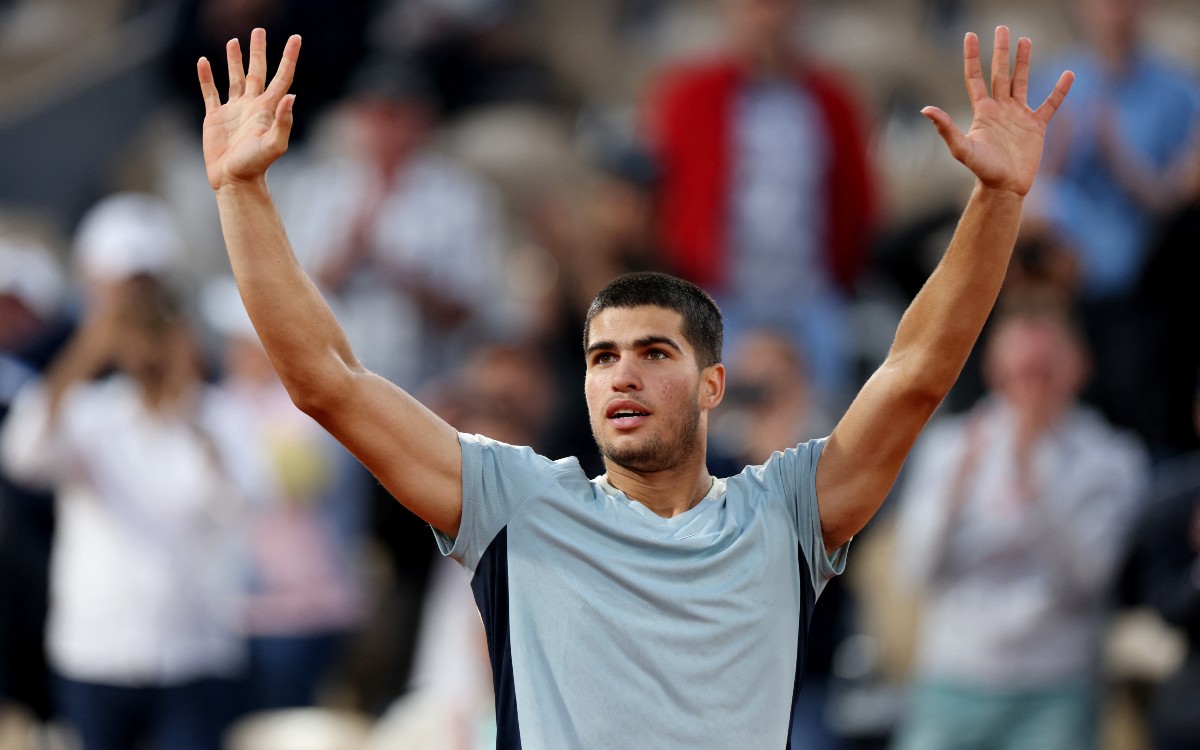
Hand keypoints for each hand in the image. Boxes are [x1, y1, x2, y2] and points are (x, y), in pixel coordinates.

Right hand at [197, 29, 300, 190]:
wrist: (234, 180)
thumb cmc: (256, 165)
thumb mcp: (274, 144)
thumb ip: (284, 121)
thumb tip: (292, 95)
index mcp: (268, 109)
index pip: (281, 77)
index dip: (289, 57)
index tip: (296, 38)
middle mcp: (252, 106)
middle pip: (257, 71)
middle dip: (258, 51)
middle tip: (259, 31)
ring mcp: (233, 110)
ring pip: (235, 78)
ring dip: (234, 60)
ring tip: (233, 42)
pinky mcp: (215, 117)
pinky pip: (210, 92)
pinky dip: (206, 77)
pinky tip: (203, 62)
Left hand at [922, 27, 1073, 195]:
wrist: (1005, 187)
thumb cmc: (982, 170)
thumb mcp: (962, 148)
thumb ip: (946, 128)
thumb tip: (926, 109)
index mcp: (983, 111)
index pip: (975, 77)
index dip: (972, 56)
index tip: (970, 35)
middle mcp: (1000, 109)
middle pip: (1000, 73)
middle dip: (1000, 51)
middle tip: (1002, 27)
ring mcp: (1019, 116)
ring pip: (1022, 82)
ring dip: (1024, 61)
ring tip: (1025, 40)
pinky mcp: (1036, 126)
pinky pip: (1050, 104)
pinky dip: (1060, 90)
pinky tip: (1068, 75)